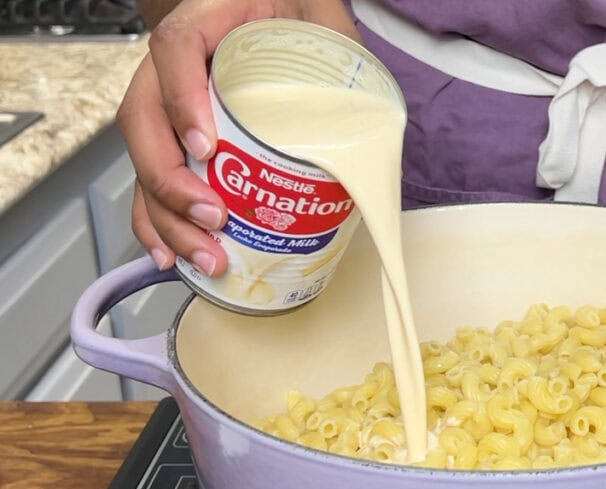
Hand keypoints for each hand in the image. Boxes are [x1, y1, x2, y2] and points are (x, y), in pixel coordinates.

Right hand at [117, 0, 359, 276]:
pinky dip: (158, 223)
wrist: (286, 15)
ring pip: (143, 160)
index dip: (181, 100)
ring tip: (203, 252)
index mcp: (206, 22)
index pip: (175, 49)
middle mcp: (173, 65)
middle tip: (212, 216)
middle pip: (145, 119)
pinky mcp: (174, 141)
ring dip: (168, 215)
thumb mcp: (323, 25)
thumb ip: (340, 59)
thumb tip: (369, 124)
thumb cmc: (298, 18)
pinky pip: (150, 183)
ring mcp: (167, 105)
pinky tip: (173, 254)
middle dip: (172, 180)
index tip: (207, 147)